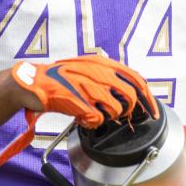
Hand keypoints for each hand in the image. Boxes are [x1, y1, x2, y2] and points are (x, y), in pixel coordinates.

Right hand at [0, 55, 156, 171]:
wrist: (33, 83)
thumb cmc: (57, 79)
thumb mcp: (84, 69)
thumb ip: (105, 77)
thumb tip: (127, 93)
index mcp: (100, 62)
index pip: (136, 78)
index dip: (148, 97)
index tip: (152, 111)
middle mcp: (96, 71)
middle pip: (129, 95)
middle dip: (130, 111)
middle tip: (124, 118)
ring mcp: (87, 86)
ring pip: (116, 108)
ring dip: (110, 117)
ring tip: (98, 117)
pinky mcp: (77, 101)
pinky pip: (97, 119)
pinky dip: (93, 123)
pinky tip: (84, 120)